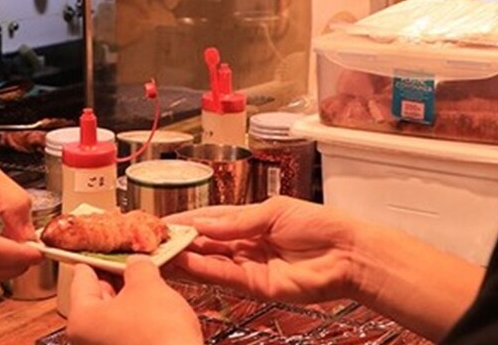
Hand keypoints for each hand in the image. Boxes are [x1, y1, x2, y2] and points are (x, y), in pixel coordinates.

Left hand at [66, 258, 202, 344]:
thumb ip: (138, 268)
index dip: (97, 257)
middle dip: (116, 279)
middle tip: (131, 261)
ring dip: (130, 300)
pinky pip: (127, 333)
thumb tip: (136, 264)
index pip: (81, 277)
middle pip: (97, 299)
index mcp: (81, 319)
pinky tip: (155, 309)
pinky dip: (137, 319)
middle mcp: (86, 340)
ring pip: (114, 317)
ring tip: (148, 282)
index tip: (105, 246)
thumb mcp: (148, 286)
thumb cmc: (158, 332)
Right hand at [167, 196, 360, 303]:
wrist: (348, 253)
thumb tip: (203, 222)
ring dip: (185, 258)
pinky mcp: (257, 286)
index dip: (185, 221)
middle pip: (205, 243)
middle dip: (179, 241)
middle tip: (150, 241)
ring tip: (160, 253)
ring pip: (210, 262)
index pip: (209, 220)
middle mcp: (245, 243)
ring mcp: (250, 265)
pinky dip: (204, 271)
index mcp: (249, 219)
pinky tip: (185, 263)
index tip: (159, 222)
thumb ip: (237, 221)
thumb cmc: (319, 224)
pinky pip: (225, 277)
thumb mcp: (274, 210)